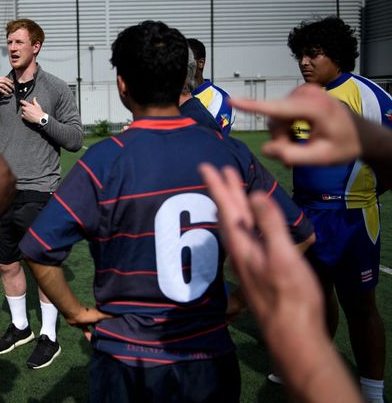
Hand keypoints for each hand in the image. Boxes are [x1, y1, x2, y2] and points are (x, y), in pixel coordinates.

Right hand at [0, 77, 13, 100]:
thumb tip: (2, 84)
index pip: (4, 78)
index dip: (9, 80)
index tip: (12, 82)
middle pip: (5, 81)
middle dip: (10, 84)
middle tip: (13, 87)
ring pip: (4, 85)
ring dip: (8, 88)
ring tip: (11, 91)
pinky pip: (1, 89)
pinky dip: (5, 92)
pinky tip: (6, 93)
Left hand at [20, 97, 44, 123]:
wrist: (40, 118)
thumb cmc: (39, 112)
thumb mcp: (37, 105)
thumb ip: (34, 101)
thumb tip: (34, 97)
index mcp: (28, 105)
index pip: (23, 102)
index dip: (21, 101)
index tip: (21, 101)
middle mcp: (26, 109)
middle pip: (22, 107)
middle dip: (24, 107)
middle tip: (27, 108)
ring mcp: (25, 113)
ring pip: (22, 111)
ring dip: (24, 111)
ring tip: (28, 112)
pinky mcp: (25, 117)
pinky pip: (22, 115)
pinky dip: (23, 115)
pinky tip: (27, 115)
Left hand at [66, 306, 112, 341]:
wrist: (74, 315)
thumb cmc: (88, 314)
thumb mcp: (100, 315)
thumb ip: (109, 315)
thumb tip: (120, 313)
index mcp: (99, 313)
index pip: (107, 317)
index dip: (111, 321)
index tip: (116, 327)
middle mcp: (94, 316)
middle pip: (100, 323)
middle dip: (104, 328)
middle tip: (110, 335)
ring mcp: (88, 321)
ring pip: (94, 327)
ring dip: (97, 332)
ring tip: (102, 339)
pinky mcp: (82, 325)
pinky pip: (87, 331)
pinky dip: (89, 335)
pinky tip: (92, 341)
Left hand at [199, 163, 363, 402]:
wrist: (292, 332)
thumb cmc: (290, 295)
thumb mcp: (283, 255)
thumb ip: (269, 224)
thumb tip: (254, 195)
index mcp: (242, 244)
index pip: (226, 207)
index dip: (218, 185)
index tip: (205, 165)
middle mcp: (239, 250)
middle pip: (227, 213)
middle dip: (222, 190)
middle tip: (215, 169)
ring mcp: (245, 261)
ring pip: (233, 225)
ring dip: (230, 204)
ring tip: (227, 190)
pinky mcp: (253, 270)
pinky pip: (241, 236)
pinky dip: (240, 222)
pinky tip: (241, 226)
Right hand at [230, 84, 360, 165]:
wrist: (362, 134)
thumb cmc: (344, 146)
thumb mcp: (321, 158)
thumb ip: (292, 155)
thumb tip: (266, 149)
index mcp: (314, 108)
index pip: (277, 108)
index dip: (252, 106)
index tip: (232, 100)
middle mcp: (306, 94)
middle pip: (275, 120)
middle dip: (280, 140)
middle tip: (293, 160)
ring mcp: (303, 91)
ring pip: (276, 118)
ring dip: (283, 136)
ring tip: (299, 149)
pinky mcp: (300, 94)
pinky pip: (282, 113)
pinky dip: (287, 128)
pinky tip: (298, 138)